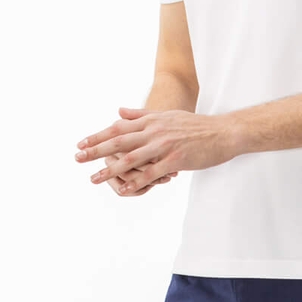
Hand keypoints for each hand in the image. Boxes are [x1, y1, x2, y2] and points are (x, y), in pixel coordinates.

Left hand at [76, 107, 235, 193]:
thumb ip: (140, 115)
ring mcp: (165, 146)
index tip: (80, 143)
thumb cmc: (195, 126)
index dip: (97, 136)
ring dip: (111, 169)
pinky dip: (137, 182)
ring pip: (131, 159)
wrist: (223, 132)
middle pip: (119, 142)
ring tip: (94, 178)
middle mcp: (154, 132)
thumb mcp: (166, 115)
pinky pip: (152, 174)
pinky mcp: (176, 160)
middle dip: (96, 151)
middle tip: (77, 158)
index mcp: (150, 121)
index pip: (117, 128)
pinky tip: (125, 189)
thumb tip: (117, 111)